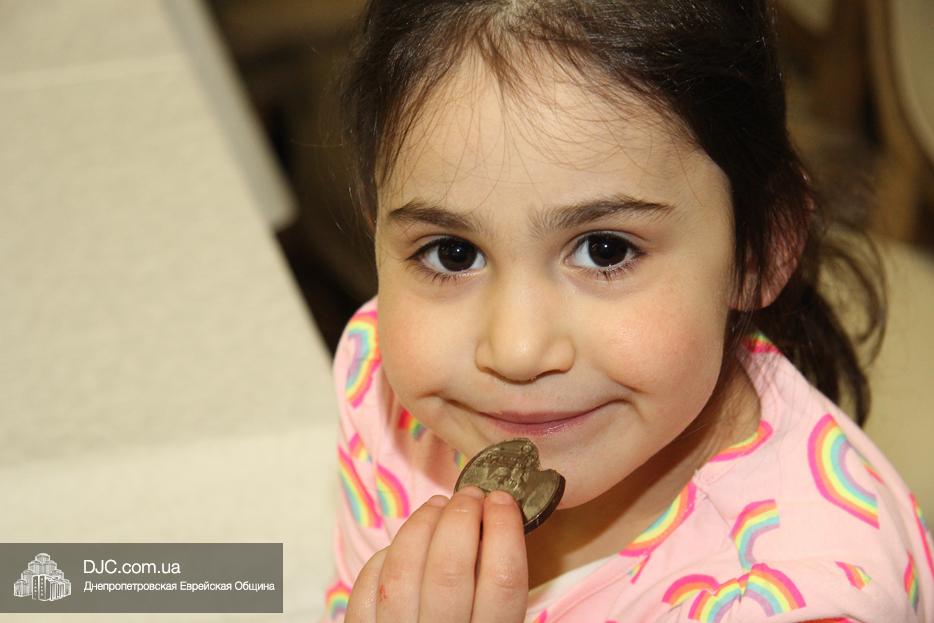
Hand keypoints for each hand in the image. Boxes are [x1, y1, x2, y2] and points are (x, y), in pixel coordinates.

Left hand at [345, 486, 528, 622]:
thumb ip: (496, 597)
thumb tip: (495, 527)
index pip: (503, 579)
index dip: (504, 529)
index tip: (504, 500)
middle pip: (449, 568)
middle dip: (461, 517)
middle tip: (471, 496)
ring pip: (401, 572)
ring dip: (420, 526)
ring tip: (437, 507)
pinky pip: (365, 593)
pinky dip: (383, 560)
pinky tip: (403, 547)